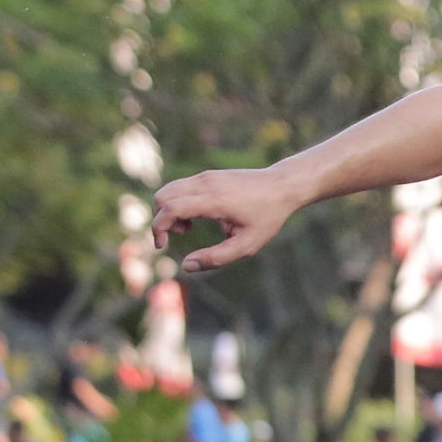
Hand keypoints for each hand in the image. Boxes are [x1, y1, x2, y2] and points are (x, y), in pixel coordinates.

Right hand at [149, 164, 303, 272]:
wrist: (282, 185)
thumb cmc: (267, 217)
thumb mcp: (247, 245)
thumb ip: (216, 258)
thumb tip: (186, 266)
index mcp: (214, 200)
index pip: (171, 208)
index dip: (159, 228)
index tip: (163, 245)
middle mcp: (205, 183)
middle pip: (162, 196)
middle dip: (161, 220)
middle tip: (181, 235)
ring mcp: (205, 176)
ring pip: (168, 189)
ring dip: (169, 211)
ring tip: (189, 228)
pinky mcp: (207, 175)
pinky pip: (180, 187)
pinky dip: (178, 203)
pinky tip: (197, 218)